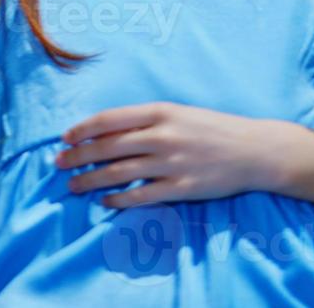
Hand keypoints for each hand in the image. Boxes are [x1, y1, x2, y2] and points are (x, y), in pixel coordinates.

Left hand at [55, 102, 277, 207]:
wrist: (254, 150)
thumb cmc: (213, 128)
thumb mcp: (178, 112)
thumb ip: (145, 120)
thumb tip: (107, 129)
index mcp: (160, 111)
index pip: (109, 119)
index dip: (82, 129)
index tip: (65, 138)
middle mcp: (162, 136)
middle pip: (107, 147)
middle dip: (78, 156)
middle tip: (58, 163)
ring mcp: (171, 164)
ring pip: (118, 173)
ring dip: (91, 180)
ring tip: (73, 185)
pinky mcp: (181, 189)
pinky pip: (140, 196)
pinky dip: (118, 200)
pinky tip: (105, 201)